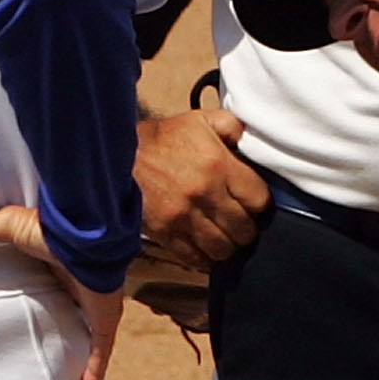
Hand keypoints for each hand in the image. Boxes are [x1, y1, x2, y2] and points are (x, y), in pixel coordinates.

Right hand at [0, 206, 123, 379]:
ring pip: (91, 331)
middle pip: (74, 308)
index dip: (50, 292)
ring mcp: (95, 304)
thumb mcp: (5, 227)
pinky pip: (101, 348)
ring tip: (69, 368)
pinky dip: (96, 367)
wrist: (83, 237)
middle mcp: (81, 284)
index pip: (56, 282)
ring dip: (83, 348)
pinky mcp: (103, 319)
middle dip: (67, 322)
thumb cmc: (47, 228)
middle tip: (49, 340)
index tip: (36, 305)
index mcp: (60, 263)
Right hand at [135, 105, 271, 270]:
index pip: (259, 200)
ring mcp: (184, 217)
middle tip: (242, 224)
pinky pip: (195, 258)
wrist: (118, 154)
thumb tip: (251, 138)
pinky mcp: (166, 233)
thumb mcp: (200, 121)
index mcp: (218, 165)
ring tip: (226, 238)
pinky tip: (206, 249)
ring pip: (222, 248)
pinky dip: (205, 258)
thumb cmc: (162, 139)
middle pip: (244, 229)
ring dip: (228, 246)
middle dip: (247, 229)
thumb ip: (232, 126)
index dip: (260, 205)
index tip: (255, 204)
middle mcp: (204, 194)